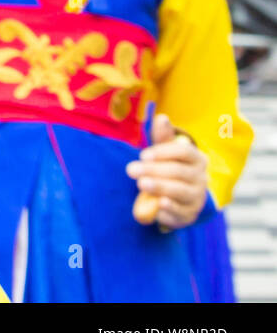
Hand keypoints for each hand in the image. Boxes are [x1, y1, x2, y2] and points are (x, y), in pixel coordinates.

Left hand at [127, 114, 209, 229]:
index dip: (163, 152)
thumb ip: (163, 136)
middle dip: (154, 170)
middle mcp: (201, 178)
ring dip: (161, 187)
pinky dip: (169, 210)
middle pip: (179, 172)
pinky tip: (158, 206)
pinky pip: (180, 212)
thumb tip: (162, 118)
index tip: (143, 155)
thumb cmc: (171, 168)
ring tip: (142, 184)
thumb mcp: (166, 151)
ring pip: (181, 192)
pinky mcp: (190, 214)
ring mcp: (197, 197)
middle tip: (131, 170)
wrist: (181, 197)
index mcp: (197, 159)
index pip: (184, 152)